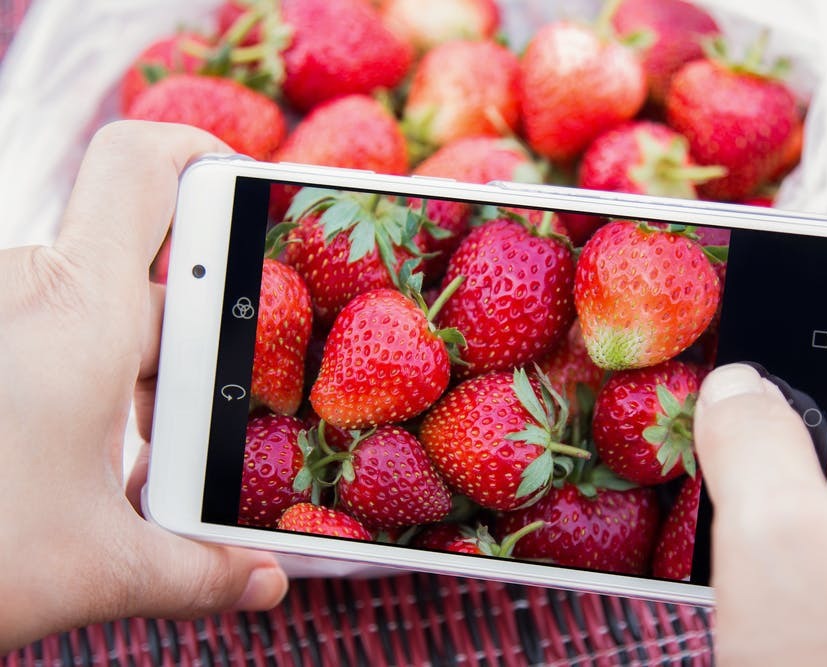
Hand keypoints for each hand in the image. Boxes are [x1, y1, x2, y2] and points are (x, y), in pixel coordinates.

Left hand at [0, 122, 287, 651]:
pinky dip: (78, 381)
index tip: (248, 190)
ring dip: (129, 370)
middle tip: (203, 409)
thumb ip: (204, 571)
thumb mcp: (101, 568)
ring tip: (135, 459)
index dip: (200, 151)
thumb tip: (265, 579)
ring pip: (91, 310)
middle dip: (189, 332)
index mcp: (82, 313)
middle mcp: (29, 291)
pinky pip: (43, 334)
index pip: (144, 166)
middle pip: (141, 268)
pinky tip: (77, 457)